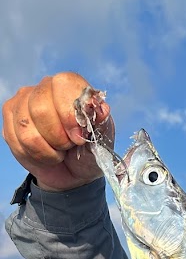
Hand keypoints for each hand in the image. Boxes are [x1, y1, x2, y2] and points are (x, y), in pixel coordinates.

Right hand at [2, 72, 112, 190]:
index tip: (78, 137)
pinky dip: (35, 155)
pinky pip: (17, 140)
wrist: (73, 173)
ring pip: (26, 127)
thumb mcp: (102, 140)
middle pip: (40, 108)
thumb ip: (102, 123)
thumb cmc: (88, 153)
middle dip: (58, 137)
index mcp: (70, 86)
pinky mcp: (10, 118)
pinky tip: (45, 154)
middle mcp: (44, 87)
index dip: (68, 114)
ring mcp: (23, 101)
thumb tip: (102, 109)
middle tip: (69, 146)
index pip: (63, 84)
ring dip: (47, 150)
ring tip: (58, 151)